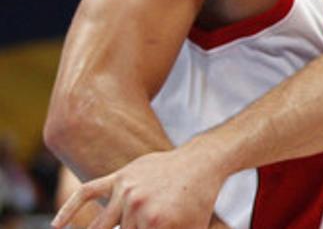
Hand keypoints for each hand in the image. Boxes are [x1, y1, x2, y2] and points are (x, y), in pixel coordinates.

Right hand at [52, 147, 224, 228]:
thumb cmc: (197, 203)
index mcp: (158, 223)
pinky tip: (56, 225)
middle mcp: (139, 206)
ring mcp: (126, 190)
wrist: (201, 163)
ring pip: (101, 226)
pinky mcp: (118, 178)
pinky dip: (69, 209)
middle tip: (134, 225)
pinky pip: (87, 192)